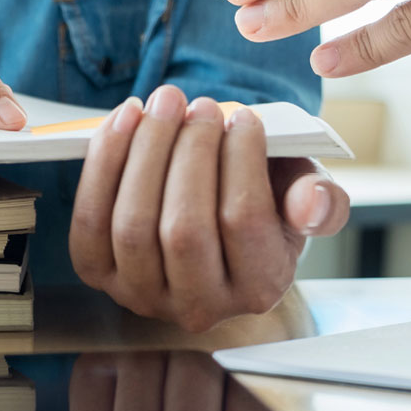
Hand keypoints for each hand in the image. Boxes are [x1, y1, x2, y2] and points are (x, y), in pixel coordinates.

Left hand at [68, 85, 348, 331]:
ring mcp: (143, 296)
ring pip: (132, 225)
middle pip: (184, 229)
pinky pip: (90, 221)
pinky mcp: (100, 275)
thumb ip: (320, 201)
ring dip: (145, 151)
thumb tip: (311, 203)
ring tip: (165, 102)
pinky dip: (104, 164)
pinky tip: (126, 120)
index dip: (241, 161)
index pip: (244, 223)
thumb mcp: (302, 200)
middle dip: (189, 152)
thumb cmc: (265, 204)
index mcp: (259, 288)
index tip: (244, 116)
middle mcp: (200, 307)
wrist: (214, 224)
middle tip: (201, 104)